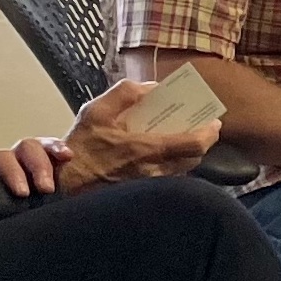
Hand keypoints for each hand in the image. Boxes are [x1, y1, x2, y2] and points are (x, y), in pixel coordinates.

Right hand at [53, 80, 224, 191]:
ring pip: (184, 169)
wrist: (66, 184)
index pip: (195, 145)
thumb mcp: (96, 111)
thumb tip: (152, 87)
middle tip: (202, 126)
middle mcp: (155, 171)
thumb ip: (126, 94)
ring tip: (186, 136)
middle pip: (195, 158)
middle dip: (204, 141)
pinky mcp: (144, 193)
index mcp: (147, 149)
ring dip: (190, 153)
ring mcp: (151, 185)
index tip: (214, 121)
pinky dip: (175, 164)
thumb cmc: (81, 148)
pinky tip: (165, 153)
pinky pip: (170, 178)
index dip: (210, 133)